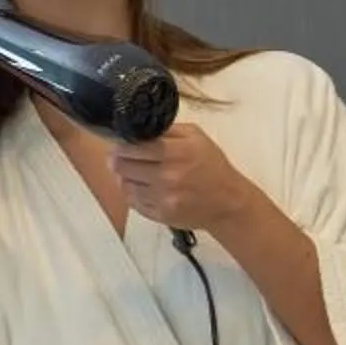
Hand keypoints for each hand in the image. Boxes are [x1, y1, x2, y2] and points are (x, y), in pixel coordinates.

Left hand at [109, 123, 248, 234]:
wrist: (228, 201)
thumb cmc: (212, 165)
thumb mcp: (196, 137)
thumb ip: (167, 129)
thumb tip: (137, 129)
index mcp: (175, 153)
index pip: (132, 147)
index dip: (121, 145)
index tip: (119, 144)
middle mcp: (166, 176)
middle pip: (123, 167)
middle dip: (118, 160)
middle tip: (118, 157)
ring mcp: (162, 198)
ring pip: (125, 186)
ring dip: (124, 178)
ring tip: (131, 172)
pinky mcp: (160, 215)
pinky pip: (133, 203)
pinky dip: (132, 194)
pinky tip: (140, 187)